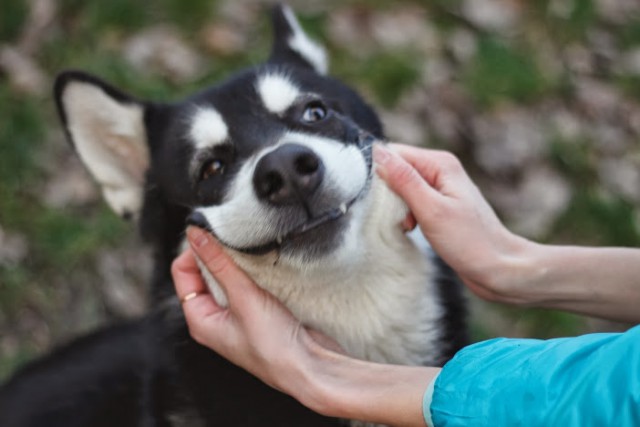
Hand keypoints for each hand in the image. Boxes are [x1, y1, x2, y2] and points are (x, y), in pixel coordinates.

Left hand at [171, 227, 438, 425]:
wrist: (310, 366)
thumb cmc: (274, 347)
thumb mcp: (243, 297)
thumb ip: (219, 263)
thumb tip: (197, 235)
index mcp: (200, 319)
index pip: (183, 272)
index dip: (195, 251)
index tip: (214, 234)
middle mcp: (214, 318)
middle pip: (204, 272)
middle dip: (219, 255)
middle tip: (236, 243)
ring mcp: (236, 316)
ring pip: (228, 277)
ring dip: (239, 263)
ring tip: (252, 257)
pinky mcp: (257, 313)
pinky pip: (247, 284)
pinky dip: (253, 273)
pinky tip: (265, 269)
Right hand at [374, 144, 530, 303]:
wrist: (499, 268)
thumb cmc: (470, 242)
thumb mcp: (431, 210)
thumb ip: (404, 180)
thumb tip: (377, 153)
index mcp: (440, 163)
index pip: (393, 153)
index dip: (380, 174)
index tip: (378, 200)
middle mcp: (440, 170)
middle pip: (396, 169)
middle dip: (388, 193)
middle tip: (400, 216)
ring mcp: (440, 187)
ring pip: (400, 188)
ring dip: (396, 207)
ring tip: (409, 226)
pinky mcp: (439, 205)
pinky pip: (410, 202)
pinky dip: (406, 215)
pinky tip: (413, 229)